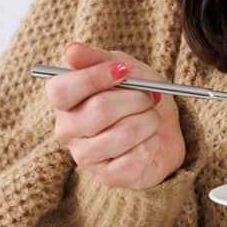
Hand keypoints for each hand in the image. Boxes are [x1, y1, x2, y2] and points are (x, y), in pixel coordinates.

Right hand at [44, 40, 185, 188]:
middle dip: (135, 99)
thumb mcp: (123, 67)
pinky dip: (152, 144)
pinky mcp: (107, 177)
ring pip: (122, 135)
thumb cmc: (137, 95)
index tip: (123, 70)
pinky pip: (134, 159)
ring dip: (148, 121)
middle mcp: (67, 130)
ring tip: (151, 118)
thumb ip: (97, 58)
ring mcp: (85, 156)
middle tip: (149, 96)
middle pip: (99, 111)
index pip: (61, 91)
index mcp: (64, 101)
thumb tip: (71, 49)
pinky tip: (150, 140)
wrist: (164, 127)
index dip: (94, 78)